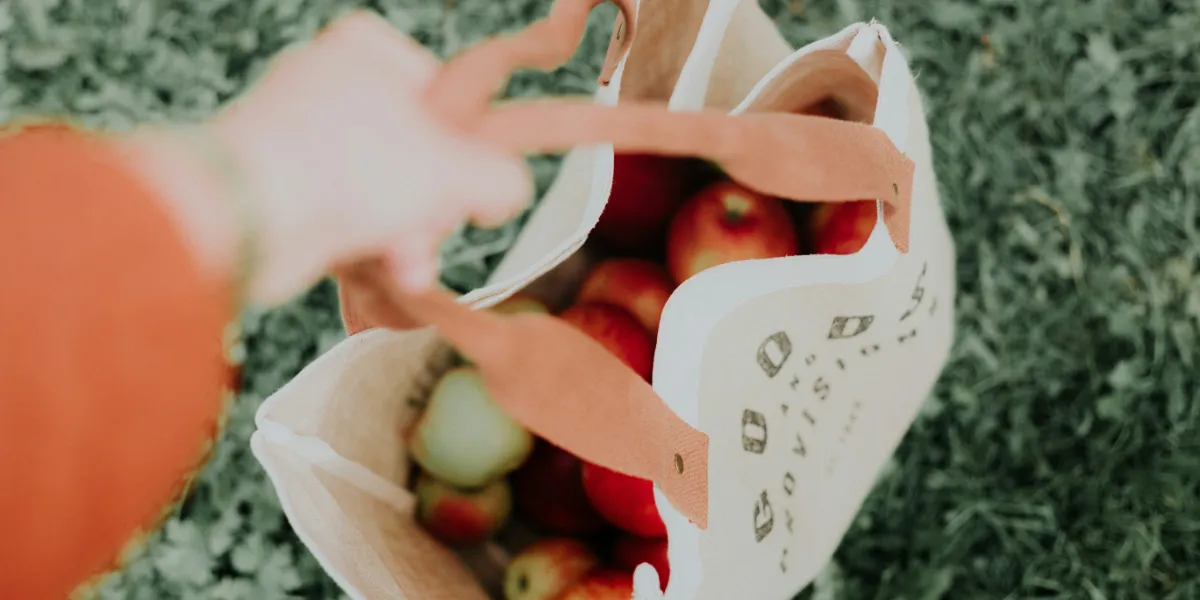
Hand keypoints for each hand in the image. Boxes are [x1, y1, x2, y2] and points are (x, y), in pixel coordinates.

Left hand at [132, 11, 531, 305]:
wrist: (244, 215)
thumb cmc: (344, 167)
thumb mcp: (454, 169)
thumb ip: (499, 176)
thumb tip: (508, 190)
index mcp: (366, 51)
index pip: (442, 91)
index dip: (466, 142)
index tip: (475, 178)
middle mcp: (329, 85)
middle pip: (414, 150)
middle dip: (432, 205)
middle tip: (437, 225)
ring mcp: (300, 137)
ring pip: (380, 189)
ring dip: (405, 234)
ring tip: (407, 261)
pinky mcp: (280, 187)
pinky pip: (343, 214)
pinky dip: (366, 243)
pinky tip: (383, 269)